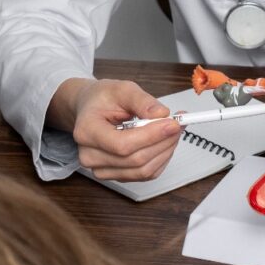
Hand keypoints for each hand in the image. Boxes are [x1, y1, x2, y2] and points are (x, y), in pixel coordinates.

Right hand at [48, 77, 182, 180]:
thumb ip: (142, 100)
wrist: (91, 109)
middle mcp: (90, 155)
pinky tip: (164, 143)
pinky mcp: (115, 175)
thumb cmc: (102, 99)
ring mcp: (101, 169)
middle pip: (135, 160)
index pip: (122, 145)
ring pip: (143, 170)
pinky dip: (160, 159)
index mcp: (86, 131)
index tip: (172, 124)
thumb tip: (161, 114)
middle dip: (163, 142)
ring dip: (165, 151)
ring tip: (172, 132)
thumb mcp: (121, 89)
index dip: (151, 136)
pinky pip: (145, 175)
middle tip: (178, 125)